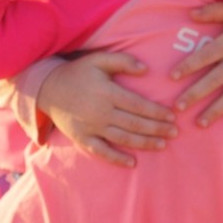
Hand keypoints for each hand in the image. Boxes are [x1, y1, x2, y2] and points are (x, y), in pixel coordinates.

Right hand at [38, 52, 177, 167]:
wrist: (47, 89)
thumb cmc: (78, 72)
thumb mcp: (99, 59)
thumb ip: (122, 61)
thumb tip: (146, 69)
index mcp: (107, 92)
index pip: (137, 105)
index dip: (156, 111)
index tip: (172, 116)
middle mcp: (100, 112)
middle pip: (134, 123)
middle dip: (156, 129)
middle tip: (175, 132)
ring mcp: (91, 127)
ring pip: (122, 138)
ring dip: (144, 143)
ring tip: (163, 145)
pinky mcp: (82, 138)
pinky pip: (101, 151)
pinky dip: (116, 158)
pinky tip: (132, 163)